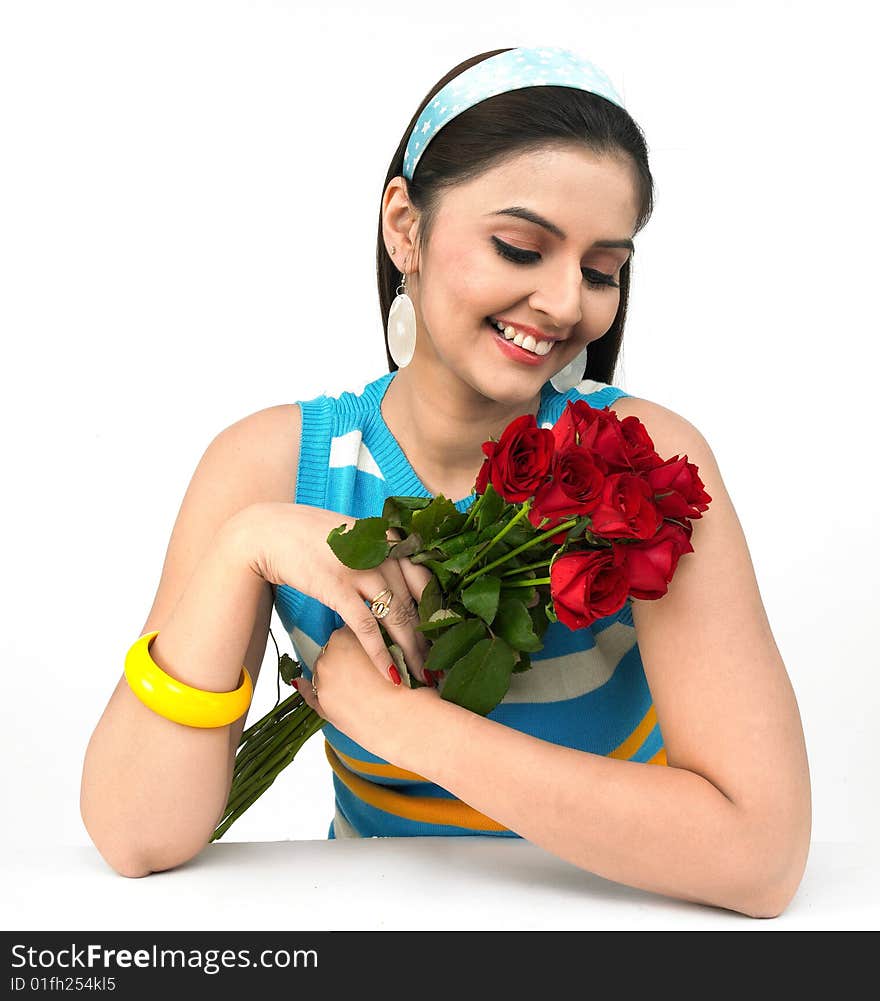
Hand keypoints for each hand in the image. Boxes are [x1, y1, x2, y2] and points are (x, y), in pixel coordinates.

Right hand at [247, 502, 433, 682]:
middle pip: (416, 604)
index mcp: (391, 539)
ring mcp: (361, 569)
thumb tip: (404, 587)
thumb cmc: (313, 537)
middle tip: (440, 668)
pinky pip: (366, 627)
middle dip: (430, 640)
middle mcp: (382, 552)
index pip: (428, 581)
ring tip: (420, 677)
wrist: (271, 532)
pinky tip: (390, 673)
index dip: (440, 614)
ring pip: (396, 617)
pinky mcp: (337, 588)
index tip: (449, 640)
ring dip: (410, 651)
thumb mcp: (357, 538)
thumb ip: (382, 555)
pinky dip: (380, 653)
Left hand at [293, 624, 432, 746]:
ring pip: (324, 671)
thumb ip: (377, 639)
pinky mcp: (322, 705)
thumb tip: (374, 633)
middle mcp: (328, 657)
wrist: (404, 720)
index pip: (348, 631)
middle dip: (345, 656)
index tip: (369, 649)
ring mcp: (322, 682)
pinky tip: (300, 682)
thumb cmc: (404, 684)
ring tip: (356, 684)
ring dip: (334, 673)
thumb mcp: (393, 650)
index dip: (360, 639)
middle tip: (365, 667)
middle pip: (332, 650)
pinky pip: (308, 693)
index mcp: (344, 638)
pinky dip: (304, 687)